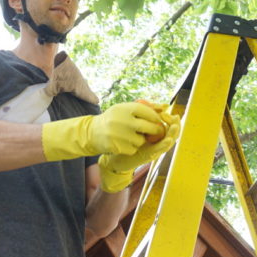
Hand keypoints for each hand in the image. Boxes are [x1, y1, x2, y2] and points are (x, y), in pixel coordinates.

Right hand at [42, 101, 164, 160]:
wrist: (92, 132)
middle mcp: (122, 120)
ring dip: (140, 140)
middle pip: (149, 127)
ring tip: (132, 136)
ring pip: (141, 140)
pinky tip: (124, 143)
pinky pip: (133, 149)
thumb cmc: (113, 119)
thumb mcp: (125, 109)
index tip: (157, 120)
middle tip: (154, 131)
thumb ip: (145, 107)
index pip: (148, 112)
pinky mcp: (117, 146)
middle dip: (154, 130)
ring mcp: (119, 134)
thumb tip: (165, 107)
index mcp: (125, 108)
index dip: (155, 117)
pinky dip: (131, 148)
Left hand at [98, 110, 180, 192]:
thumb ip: (146, 115)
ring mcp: (155, 149)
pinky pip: (159, 150)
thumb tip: (159, 104)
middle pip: (174, 134)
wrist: (115, 154)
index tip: (166, 112)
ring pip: (169, 142)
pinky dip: (164, 145)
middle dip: (176, 125)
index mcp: (157, 134)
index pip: (172, 125)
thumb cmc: (126, 137)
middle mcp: (158, 142)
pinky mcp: (149, 155)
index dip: (172, 119)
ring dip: (173, 134)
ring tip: (174, 127)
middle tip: (175, 117)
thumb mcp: (137, 124)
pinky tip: (167, 140)